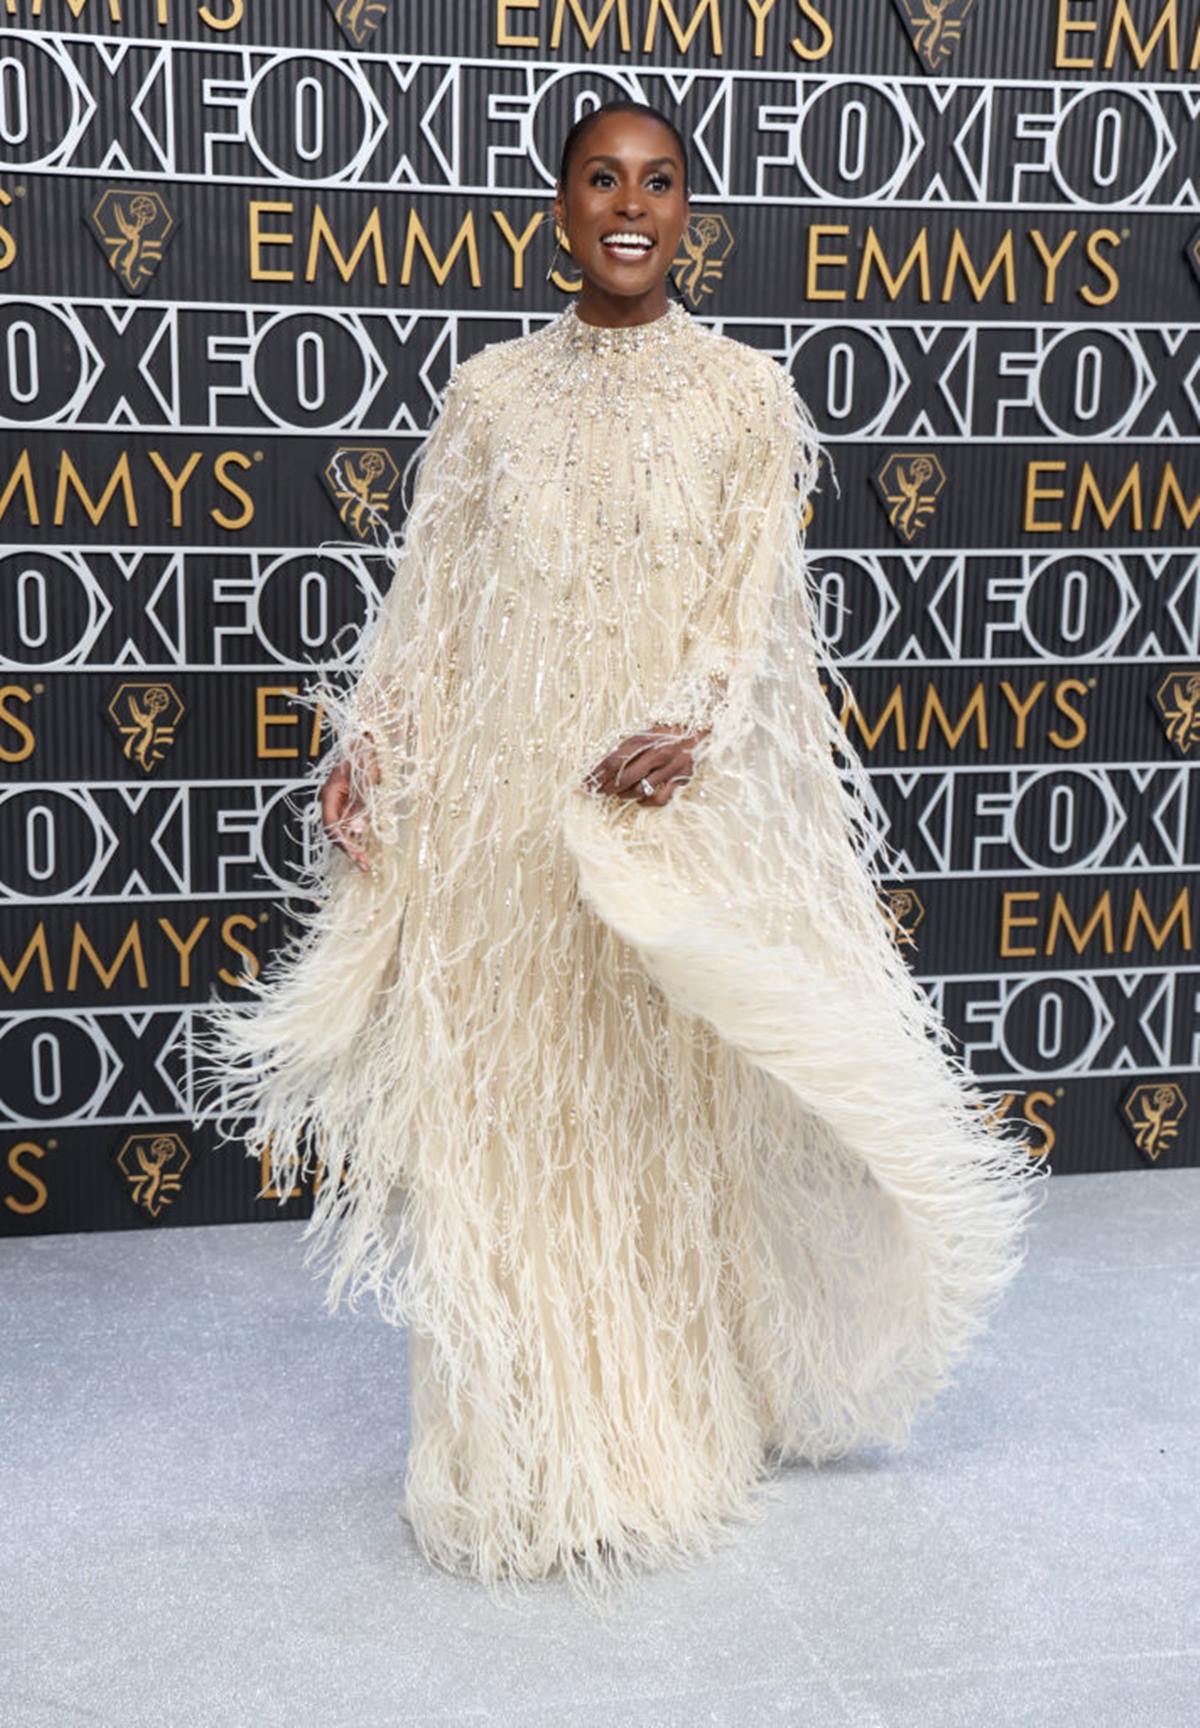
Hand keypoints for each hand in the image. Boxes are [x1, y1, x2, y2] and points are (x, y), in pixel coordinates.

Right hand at [320, 744, 379, 870]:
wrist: (365, 741)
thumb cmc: (363, 755)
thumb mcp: (365, 781)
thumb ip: (361, 807)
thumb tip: (357, 831)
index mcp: (328, 794)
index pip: (331, 827)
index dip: (343, 844)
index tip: (356, 856)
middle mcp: (332, 801)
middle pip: (336, 832)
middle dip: (350, 849)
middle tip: (364, 865)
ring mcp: (341, 802)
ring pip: (344, 829)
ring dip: (355, 844)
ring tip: (367, 860)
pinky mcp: (351, 802)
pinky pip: (352, 822)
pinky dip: (360, 834)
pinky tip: (368, 845)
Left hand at [581, 722, 709, 807]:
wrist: (698, 727)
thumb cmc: (666, 732)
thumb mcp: (644, 734)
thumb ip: (626, 750)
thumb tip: (601, 768)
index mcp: (646, 739)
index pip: (615, 760)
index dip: (597, 774)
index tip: (584, 784)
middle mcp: (659, 753)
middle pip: (625, 777)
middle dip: (606, 788)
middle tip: (597, 793)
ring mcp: (672, 767)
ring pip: (640, 790)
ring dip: (624, 795)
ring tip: (618, 793)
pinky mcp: (682, 779)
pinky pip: (660, 798)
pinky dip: (646, 802)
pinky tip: (639, 799)